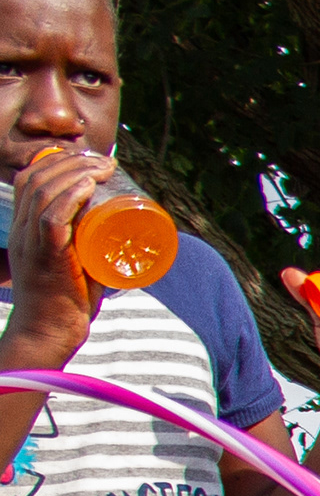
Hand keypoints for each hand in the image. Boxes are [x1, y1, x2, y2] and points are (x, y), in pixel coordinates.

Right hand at [2, 146, 112, 365]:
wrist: (48, 335)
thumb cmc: (65, 304)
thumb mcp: (74, 264)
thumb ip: (89, 248)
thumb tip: (122, 235)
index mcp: (23, 229)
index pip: (30, 181)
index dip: (58, 162)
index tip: (91, 160)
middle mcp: (21, 231)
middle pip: (38, 179)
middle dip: (73, 162)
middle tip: (106, 162)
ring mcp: (31, 243)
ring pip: (46, 193)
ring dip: (77, 173)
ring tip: (105, 168)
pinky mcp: (46, 258)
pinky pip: (52, 219)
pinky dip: (70, 198)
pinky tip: (88, 185)